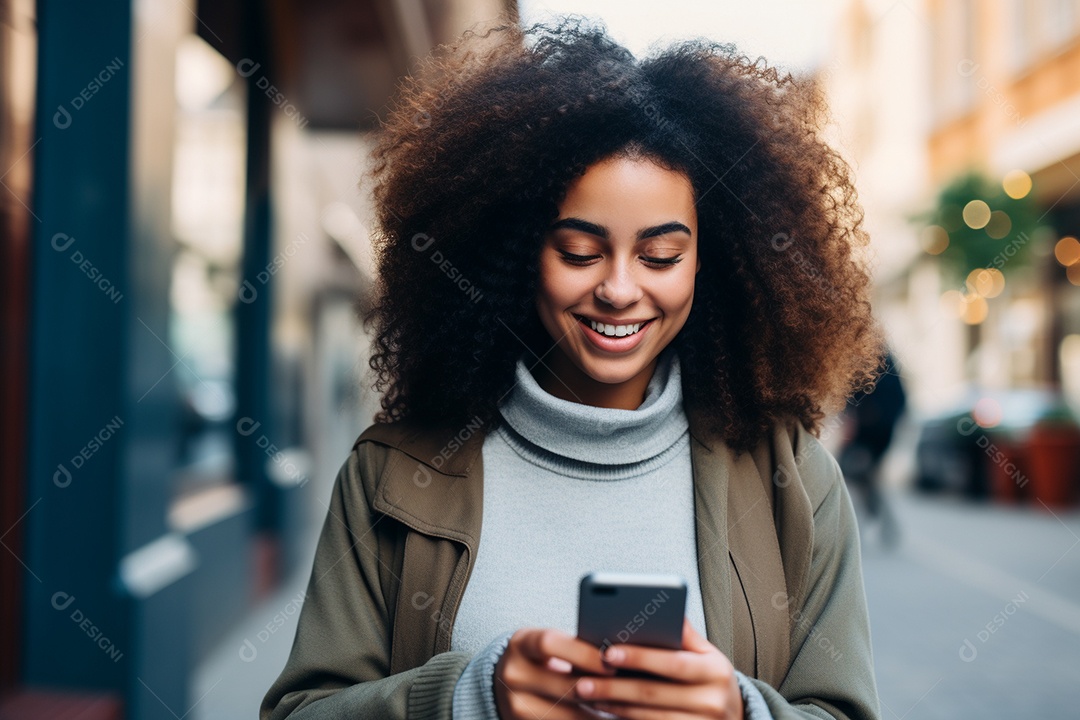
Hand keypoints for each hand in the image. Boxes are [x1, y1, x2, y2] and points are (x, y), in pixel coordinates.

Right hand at [494, 627, 617, 719]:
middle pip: (562, 686)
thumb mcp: (550, 646)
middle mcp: (512, 673)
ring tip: (623, 711)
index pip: (550, 644)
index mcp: (521, 643)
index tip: (612, 664)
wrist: (506, 681)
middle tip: (629, 693)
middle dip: (599, 691)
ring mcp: (514, 703)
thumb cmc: (542, 657)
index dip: (583, 654)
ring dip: (597, 716)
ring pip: (566, 715)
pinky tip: (603, 719)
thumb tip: (618, 658)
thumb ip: (575, 649)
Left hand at [572, 617, 744, 718]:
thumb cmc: (712, 680)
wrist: (736, 718)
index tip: (608, 652)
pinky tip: (606, 710)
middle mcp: (713, 701)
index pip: (673, 663)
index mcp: (716, 671)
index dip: (639, 658)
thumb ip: (685, 634)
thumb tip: (663, 605)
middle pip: (654, 693)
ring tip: (588, 694)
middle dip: (614, 686)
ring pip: (648, 717)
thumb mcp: (708, 655)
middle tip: (583, 680)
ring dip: (614, 705)